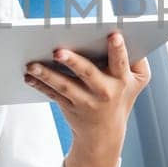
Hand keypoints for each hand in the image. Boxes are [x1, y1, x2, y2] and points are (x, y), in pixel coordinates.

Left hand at [24, 31, 150, 166]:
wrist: (106, 132)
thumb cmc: (122, 95)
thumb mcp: (138, 80)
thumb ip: (137, 59)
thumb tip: (123, 34)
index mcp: (122, 80)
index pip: (121, 62)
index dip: (118, 49)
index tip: (113, 35)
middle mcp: (104, 91)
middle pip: (88, 73)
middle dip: (73, 62)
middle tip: (58, 51)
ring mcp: (85, 101)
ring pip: (65, 86)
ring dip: (47, 75)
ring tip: (32, 65)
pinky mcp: (69, 107)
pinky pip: (53, 94)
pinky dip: (40, 85)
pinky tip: (29, 76)